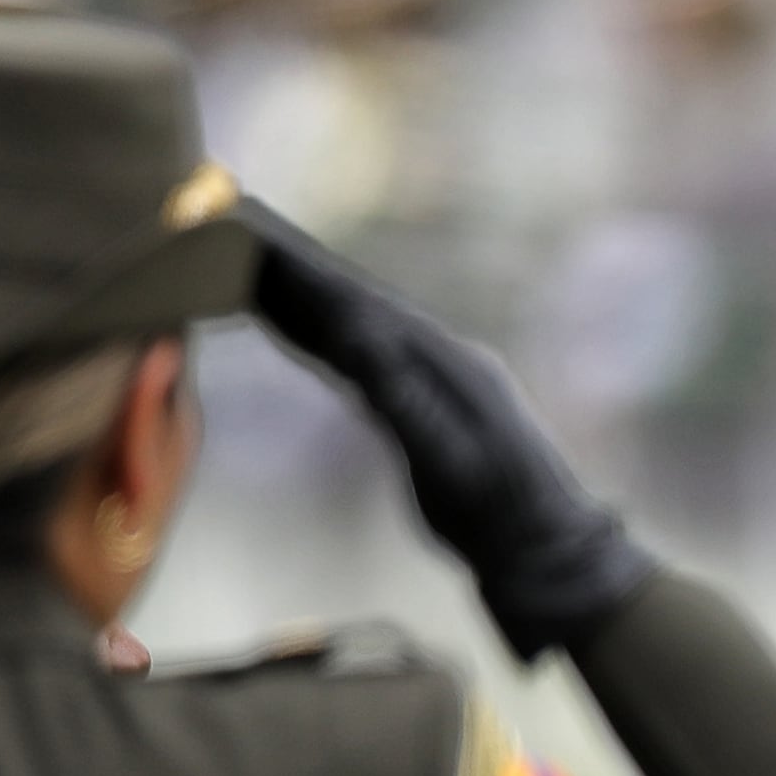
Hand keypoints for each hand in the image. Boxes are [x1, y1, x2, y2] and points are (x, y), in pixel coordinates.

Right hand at [246, 204, 655, 659]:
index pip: (360, 306)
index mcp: (443, 363)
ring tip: (245, 268)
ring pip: (352, 329)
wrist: (542, 547)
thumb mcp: (448, 459)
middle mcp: (438, 360)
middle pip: (352, 305)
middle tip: (234, 228)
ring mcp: (431, 382)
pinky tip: (294, 331)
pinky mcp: (422, 409)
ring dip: (300, 300)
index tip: (255, 236)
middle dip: (293, 271)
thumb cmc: (496, 512)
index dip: (306, 272)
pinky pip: (359, 363)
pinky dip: (319, 341)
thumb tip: (360, 341)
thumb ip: (403, 400)